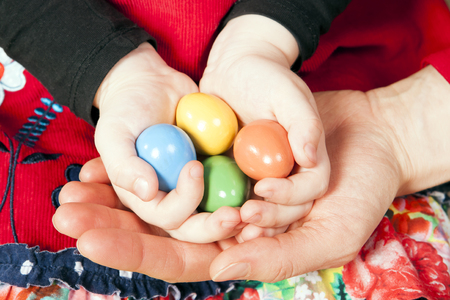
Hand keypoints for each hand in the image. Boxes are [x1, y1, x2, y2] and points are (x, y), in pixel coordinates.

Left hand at [54, 65, 449, 281]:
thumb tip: (225, 263)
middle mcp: (224, 221)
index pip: (180, 260)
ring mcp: (221, 184)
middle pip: (156, 229)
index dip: (134, 254)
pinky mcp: (223, 153)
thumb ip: (281, 254)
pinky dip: (143, 160)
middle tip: (65, 209)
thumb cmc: (361, 192)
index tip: (91, 240)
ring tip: (72, 186)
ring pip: (159, 195)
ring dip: (115, 192)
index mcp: (243, 249)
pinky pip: (176, 158)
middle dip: (109, 222)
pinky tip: (108, 158)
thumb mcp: (332, 233)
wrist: (372, 138)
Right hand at [91, 42, 241, 241]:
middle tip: (239, 216)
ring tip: (256, 211)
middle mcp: (171, 198)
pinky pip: (233, 187)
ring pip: (218, 212)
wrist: (151, 83)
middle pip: (196, 226)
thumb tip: (147, 191)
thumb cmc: (127, 109)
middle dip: (216, 226)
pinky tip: (266, 190)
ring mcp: (195, 187)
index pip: (167, 216)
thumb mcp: (114, 133)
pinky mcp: (215, 171)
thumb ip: (123, 165)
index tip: (195, 167)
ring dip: (238, 218)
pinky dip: (248, 193)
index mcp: (146, 197)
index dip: (183, 201)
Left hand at [200, 15, 329, 239]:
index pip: (312, 186)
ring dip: (250, 222)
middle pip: (290, 208)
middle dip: (270, 216)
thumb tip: (310, 157)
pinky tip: (213, 216)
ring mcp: (264, 176)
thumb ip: (304, 123)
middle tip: (245, 216)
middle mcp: (289, 171)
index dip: (291, 193)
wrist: (234, 69)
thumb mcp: (288, 93)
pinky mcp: (239, 176)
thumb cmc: (264, 75)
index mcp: (308, 155)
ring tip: (229, 224)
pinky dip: (228, 211)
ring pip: (265, 210)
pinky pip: (237, 200)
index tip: (264, 187)